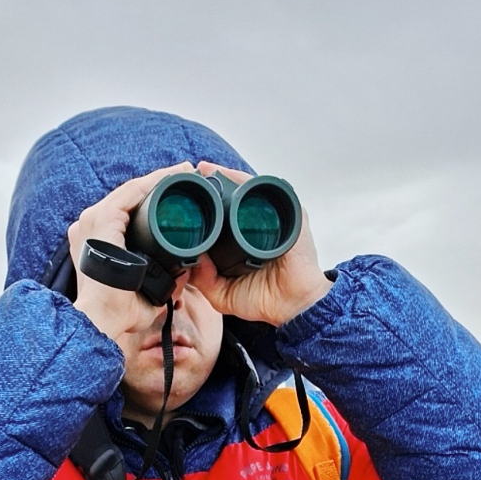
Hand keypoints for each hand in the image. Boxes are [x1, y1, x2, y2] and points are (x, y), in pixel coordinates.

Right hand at [67, 163, 198, 338]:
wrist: (101, 320)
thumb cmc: (116, 314)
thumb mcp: (144, 294)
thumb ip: (162, 284)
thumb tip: (183, 276)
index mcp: (95, 240)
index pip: (125, 213)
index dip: (150, 199)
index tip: (175, 195)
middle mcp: (89, 226)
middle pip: (128, 197)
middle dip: (157, 184)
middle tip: (185, 175)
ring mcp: (92, 221)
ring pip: (130, 191)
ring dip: (158, 179)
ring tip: (183, 171)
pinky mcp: (101, 220)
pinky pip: (130, 193)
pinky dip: (152, 183)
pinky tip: (171, 176)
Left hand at [189, 162, 332, 324]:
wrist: (295, 307)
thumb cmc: (266, 300)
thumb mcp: (224, 294)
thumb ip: (204, 280)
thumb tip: (191, 259)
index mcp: (245, 239)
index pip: (223, 215)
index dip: (205, 206)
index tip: (185, 198)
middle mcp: (261, 225)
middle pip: (235, 196)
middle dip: (212, 184)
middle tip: (191, 177)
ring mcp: (276, 217)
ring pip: (247, 188)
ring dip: (225, 177)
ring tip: (203, 172)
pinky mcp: (289, 213)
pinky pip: (265, 190)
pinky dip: (244, 181)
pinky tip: (226, 175)